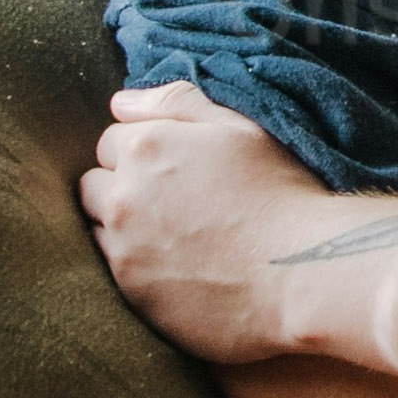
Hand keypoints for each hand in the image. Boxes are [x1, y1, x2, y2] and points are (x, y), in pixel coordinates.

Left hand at [81, 79, 344, 362]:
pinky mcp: (131, 294)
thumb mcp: (241, 128)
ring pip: (98, 229)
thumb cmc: (280, 194)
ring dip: (122, 227)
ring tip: (173, 236)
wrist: (303, 273)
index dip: (143, 151)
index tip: (175, 168)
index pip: (111, 140)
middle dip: (122, 187)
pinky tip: (176, 267)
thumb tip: (120, 103)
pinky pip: (112, 272)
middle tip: (171, 202)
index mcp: (146, 147)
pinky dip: (134, 265)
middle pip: (93, 185)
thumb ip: (177, 104)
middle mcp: (123, 196)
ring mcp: (123, 249)